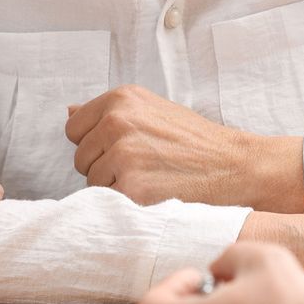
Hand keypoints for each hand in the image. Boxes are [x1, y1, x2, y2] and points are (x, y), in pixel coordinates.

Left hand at [66, 85, 303, 211]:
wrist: (234, 166)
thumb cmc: (195, 141)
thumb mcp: (153, 110)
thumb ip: (111, 112)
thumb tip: (69, 112)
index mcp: (121, 99)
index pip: (74, 129)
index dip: (95, 144)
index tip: (123, 149)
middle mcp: (118, 122)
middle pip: (80, 158)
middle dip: (104, 167)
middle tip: (143, 166)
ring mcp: (124, 155)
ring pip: (93, 183)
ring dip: (115, 188)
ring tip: (151, 179)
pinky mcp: (132, 188)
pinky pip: (109, 203)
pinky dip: (127, 204)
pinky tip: (154, 194)